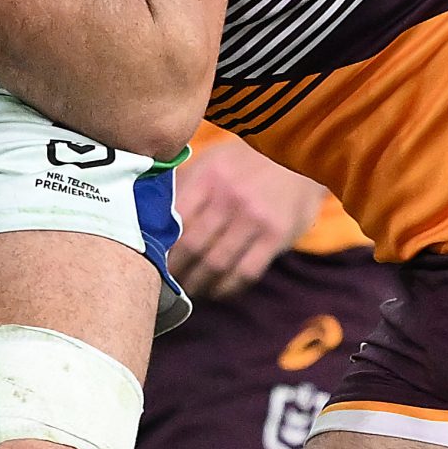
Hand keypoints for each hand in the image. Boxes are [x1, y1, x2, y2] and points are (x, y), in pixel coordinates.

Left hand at [167, 139, 331, 298]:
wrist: (298, 156)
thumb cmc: (244, 163)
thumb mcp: (211, 162)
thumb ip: (185, 187)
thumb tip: (153, 218)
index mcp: (207, 176)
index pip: (173, 219)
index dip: (159, 246)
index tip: (150, 261)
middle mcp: (228, 197)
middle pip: (191, 246)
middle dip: (175, 271)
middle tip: (166, 284)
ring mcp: (254, 218)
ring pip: (216, 264)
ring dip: (198, 284)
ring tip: (189, 292)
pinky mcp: (276, 236)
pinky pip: (246, 272)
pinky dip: (227, 287)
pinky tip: (217, 290)